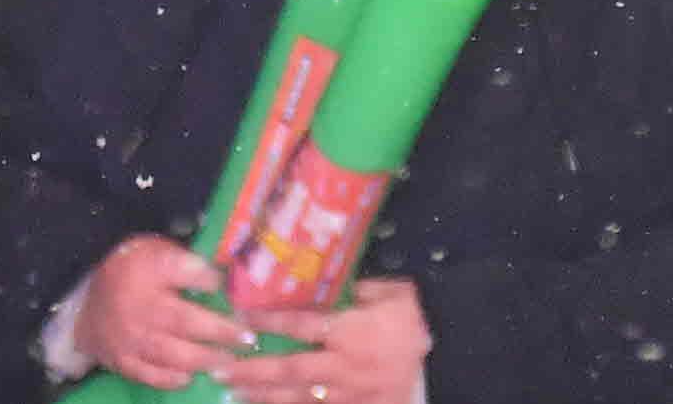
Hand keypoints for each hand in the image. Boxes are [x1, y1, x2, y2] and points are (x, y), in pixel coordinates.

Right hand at [76, 236, 252, 388]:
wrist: (84, 297)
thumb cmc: (130, 269)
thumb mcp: (157, 251)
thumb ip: (188, 263)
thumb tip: (225, 275)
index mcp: (150, 275)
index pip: (186, 274)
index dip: (213, 286)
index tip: (241, 302)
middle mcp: (141, 309)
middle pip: (186, 324)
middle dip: (220, 334)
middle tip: (247, 339)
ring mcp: (131, 339)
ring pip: (173, 355)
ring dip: (204, 360)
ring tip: (228, 361)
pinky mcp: (123, 361)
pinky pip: (151, 376)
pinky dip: (173, 379)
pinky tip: (191, 377)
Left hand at [229, 276, 431, 403]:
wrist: (452, 358)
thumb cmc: (416, 320)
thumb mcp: (392, 292)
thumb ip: (356, 288)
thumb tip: (321, 279)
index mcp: (352, 330)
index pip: (301, 323)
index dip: (268, 320)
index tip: (238, 315)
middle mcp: (345, 365)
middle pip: (290, 369)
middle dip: (253, 371)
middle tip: (220, 370)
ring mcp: (351, 395)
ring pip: (299, 399)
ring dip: (264, 397)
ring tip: (234, 393)